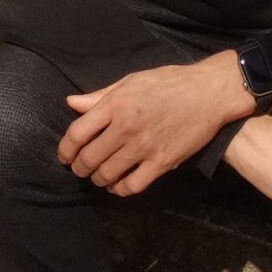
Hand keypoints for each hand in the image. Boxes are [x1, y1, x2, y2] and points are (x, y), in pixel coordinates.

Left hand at [59, 53, 252, 195]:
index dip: (65, 149)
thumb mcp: (130, 81)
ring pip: (108, 174)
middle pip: (89, 158)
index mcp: (115, 104)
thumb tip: (71, 104)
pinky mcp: (162, 163)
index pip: (77, 133)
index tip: (64, 155)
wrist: (208, 93)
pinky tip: (117, 186)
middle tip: (79, 169)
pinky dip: (120, 190)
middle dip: (79, 168)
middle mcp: (126, 127)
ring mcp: (144, 147)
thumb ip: (100, 96)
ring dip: (97, 179)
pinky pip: (133, 185)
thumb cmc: (168, 82)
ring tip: (97, 177)